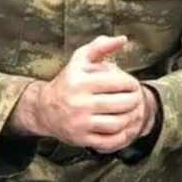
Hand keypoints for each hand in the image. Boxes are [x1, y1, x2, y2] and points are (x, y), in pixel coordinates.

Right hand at [37, 35, 153, 153]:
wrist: (44, 109)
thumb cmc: (68, 81)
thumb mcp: (80, 60)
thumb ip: (101, 46)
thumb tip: (123, 39)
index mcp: (80, 81)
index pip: (118, 82)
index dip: (132, 83)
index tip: (132, 85)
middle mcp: (78, 103)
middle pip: (121, 104)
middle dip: (135, 100)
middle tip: (137, 98)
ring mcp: (80, 123)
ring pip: (118, 123)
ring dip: (131, 118)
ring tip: (132, 111)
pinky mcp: (81, 139)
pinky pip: (110, 141)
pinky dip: (122, 136)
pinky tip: (124, 127)